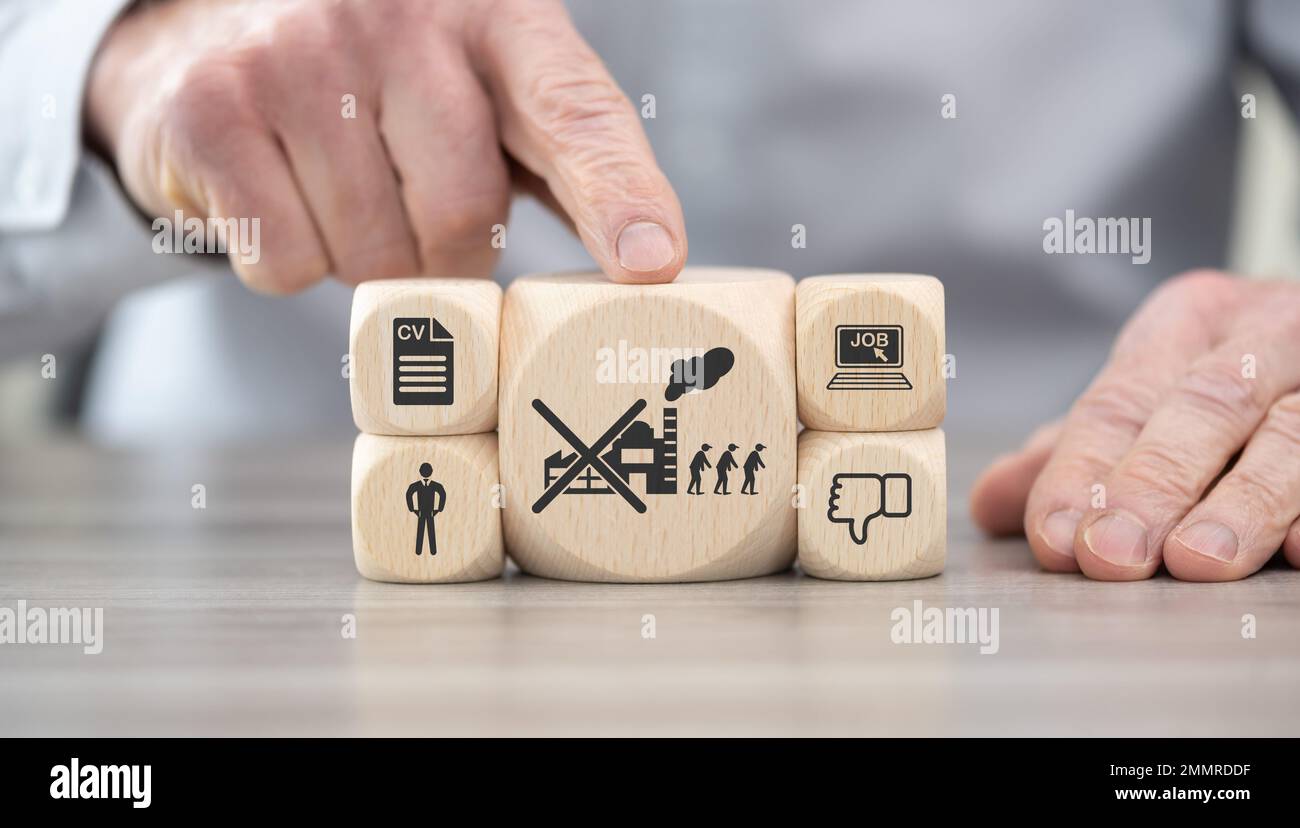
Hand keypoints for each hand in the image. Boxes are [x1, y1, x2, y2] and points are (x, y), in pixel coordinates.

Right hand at [85, 0, 685, 291]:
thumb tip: (648, 267)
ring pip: (373, 254)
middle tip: (421, 222)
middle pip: (464, 213)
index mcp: (496, 17)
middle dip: (450, 254)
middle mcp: (398, 17)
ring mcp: (297, 56)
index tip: (652, 265)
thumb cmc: (388, 88)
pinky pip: (286, 263)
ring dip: (369, 261)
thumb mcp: (486, 91)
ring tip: (342, 191)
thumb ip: (561, 160)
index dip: (618, 194)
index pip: (574, 113)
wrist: (215, 34)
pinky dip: (292, 264)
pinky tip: (281, 199)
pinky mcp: (213, 111)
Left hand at [971, 271, 1299, 581]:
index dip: (1083, 471)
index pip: (1121, 398)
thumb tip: (988, 503)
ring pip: (1293, 433)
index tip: (1054, 538)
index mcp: (1187, 320)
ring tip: (1198, 562)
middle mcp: (1265, 332)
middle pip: (1204, 407)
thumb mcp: (1149, 395)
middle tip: (1110, 556)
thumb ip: (1073, 452)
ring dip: (1243, 503)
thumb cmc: (1231, 376)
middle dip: (1151, 485)